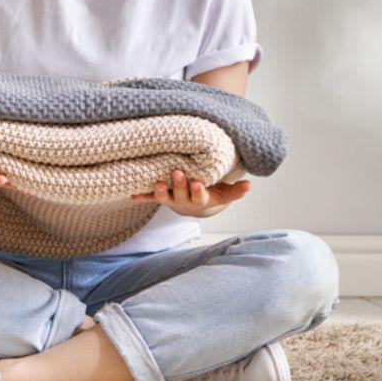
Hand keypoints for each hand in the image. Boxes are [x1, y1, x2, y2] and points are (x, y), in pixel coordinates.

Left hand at [131, 168, 251, 217]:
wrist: (198, 207)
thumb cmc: (213, 195)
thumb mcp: (225, 194)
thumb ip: (236, 191)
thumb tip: (249, 185)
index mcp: (199, 200)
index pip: (199, 196)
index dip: (197, 191)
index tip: (197, 183)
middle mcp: (183, 201)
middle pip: (180, 194)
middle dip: (178, 184)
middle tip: (177, 173)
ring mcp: (171, 199)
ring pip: (163, 197)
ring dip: (159, 190)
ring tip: (156, 182)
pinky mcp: (160, 197)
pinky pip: (150, 198)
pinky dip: (142, 197)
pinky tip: (132, 196)